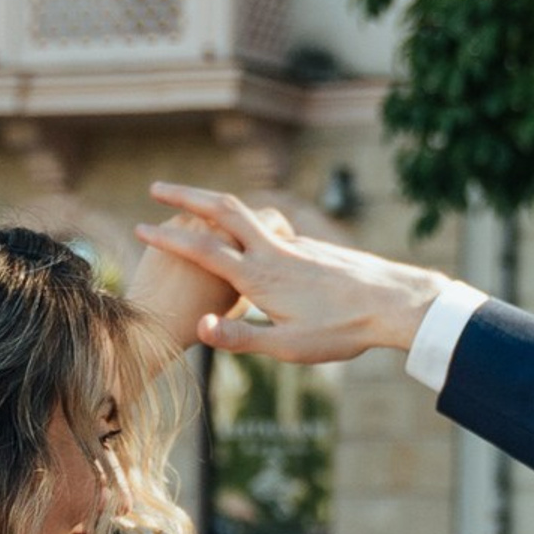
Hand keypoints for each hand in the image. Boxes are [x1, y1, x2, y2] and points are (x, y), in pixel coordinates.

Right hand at [137, 183, 450, 363]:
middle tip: (156, 186)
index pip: (201, 248)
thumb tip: (197, 328)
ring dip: (217, 204)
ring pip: (249, 213)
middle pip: (221, 209)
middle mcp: (273, 250)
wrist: (395, 303)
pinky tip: (252, 239)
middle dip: (185, 195)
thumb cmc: (342, 331)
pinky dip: (250, 223)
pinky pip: (273, 227)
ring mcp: (295, 243)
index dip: (166, 237)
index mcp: (259, 276)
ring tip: (197, 208)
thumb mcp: (287, 347)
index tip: (138, 226)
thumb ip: (239, 338)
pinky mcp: (313, 246)